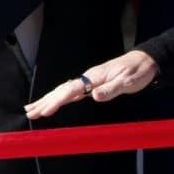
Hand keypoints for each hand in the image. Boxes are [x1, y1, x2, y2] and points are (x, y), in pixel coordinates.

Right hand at [25, 50, 159, 118]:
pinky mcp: (90, 84)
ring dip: (46, 100)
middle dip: (44, 102)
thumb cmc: (138, 72)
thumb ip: (111, 90)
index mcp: (94, 77)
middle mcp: (87, 78)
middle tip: (29, 112)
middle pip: (61, 90)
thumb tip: (94, 96)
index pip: (71, 90)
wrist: (144, 61)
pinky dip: (57, 97)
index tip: (45, 112)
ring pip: (62, 91)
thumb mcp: (129, 82)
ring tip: (31, 109)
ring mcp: (88, 81)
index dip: (57, 101)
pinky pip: (69, 92)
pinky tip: (50, 102)